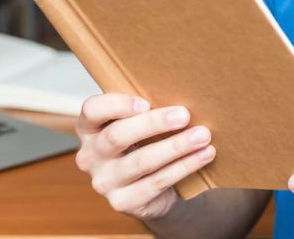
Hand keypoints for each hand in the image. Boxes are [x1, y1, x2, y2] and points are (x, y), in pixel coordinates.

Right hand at [73, 93, 217, 220]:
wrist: (152, 190)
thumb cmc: (145, 144)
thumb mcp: (138, 124)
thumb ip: (146, 110)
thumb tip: (183, 90)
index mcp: (89, 128)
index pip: (92, 110)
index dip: (117, 105)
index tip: (146, 102)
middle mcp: (90, 156)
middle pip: (117, 135)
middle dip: (154, 123)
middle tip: (184, 115)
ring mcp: (104, 182)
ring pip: (141, 161)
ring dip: (176, 146)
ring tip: (202, 136)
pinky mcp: (123, 202)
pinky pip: (157, 182)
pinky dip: (184, 166)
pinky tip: (204, 155)